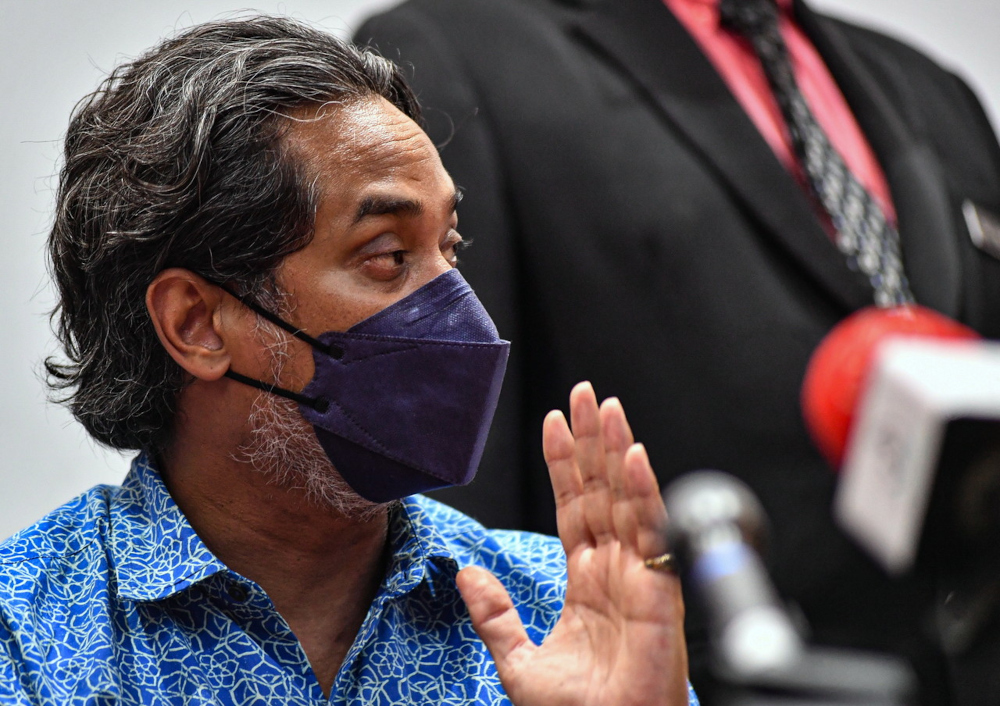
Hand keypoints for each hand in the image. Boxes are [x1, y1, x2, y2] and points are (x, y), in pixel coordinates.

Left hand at [456, 382, 688, 705]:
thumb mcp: (518, 660)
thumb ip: (495, 614)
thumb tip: (466, 572)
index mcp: (585, 579)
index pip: (572, 506)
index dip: (563, 464)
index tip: (555, 422)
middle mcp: (614, 569)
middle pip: (601, 490)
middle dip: (592, 441)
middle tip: (585, 394)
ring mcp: (637, 575)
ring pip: (625, 499)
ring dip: (616, 450)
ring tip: (606, 407)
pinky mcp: (658, 589)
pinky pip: (651, 531)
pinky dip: (642, 492)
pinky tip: (631, 456)